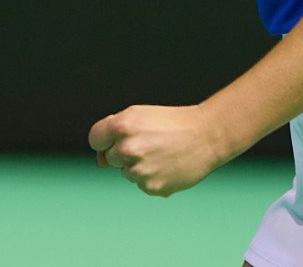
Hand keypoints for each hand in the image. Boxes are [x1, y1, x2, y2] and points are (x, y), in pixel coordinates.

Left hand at [87, 104, 230, 197]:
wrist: (207, 136)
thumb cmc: (172, 123)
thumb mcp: (140, 115)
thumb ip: (115, 132)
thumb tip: (101, 162)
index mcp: (123, 126)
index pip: (95, 139)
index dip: (104, 140)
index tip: (114, 140)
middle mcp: (128, 148)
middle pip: (110, 158)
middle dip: (124, 153)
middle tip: (150, 143)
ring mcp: (139, 170)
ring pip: (127, 173)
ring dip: (139, 166)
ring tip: (162, 153)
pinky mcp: (151, 187)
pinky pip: (142, 184)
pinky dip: (152, 177)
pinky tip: (168, 165)